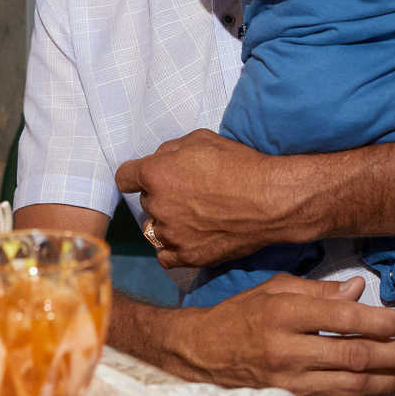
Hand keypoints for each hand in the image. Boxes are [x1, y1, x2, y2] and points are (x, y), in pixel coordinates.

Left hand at [118, 130, 324, 264]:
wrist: (270, 200)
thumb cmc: (240, 165)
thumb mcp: (202, 139)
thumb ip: (171, 150)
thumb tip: (160, 160)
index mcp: (156, 174)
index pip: (124, 177)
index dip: (135, 175)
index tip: (145, 177)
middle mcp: (158, 205)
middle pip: (146, 202)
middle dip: (161, 196)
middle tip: (189, 193)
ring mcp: (172, 234)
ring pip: (156, 228)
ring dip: (168, 222)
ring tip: (195, 216)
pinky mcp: (188, 256)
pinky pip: (165, 256)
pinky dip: (173, 248)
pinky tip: (189, 238)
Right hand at [160, 274, 394, 395]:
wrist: (200, 354)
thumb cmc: (240, 316)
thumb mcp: (273, 290)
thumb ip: (318, 290)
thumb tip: (359, 290)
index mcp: (283, 314)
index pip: (344, 318)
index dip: (381, 321)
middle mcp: (286, 350)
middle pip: (354, 356)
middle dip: (393, 353)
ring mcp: (287, 383)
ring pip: (351, 386)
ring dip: (386, 381)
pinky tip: (373, 388)